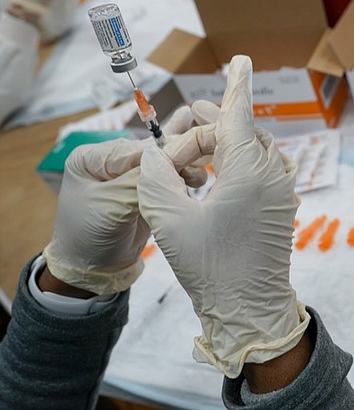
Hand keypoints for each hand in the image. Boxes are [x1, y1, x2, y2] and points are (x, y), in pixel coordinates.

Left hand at [43, 106, 212, 295]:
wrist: (94, 270)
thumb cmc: (89, 237)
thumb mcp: (112, 206)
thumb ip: (138, 180)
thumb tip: (167, 158)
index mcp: (92, 158)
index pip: (134, 148)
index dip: (162, 153)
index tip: (189, 157)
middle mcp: (110, 161)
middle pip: (151, 152)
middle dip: (176, 158)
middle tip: (199, 167)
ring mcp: (128, 175)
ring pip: (162, 162)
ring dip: (182, 167)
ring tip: (198, 178)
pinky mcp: (144, 189)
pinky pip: (166, 177)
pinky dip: (181, 178)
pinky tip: (196, 180)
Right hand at [139, 55, 306, 378]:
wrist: (251, 310)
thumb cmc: (211, 268)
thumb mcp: (169, 219)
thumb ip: (157, 177)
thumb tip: (154, 156)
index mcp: (249, 169)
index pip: (238, 114)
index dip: (236, 85)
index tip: (242, 59)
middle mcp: (272, 174)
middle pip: (242, 131)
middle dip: (213, 121)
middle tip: (187, 119)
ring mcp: (282, 191)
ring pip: (255, 149)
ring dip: (228, 141)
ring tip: (198, 144)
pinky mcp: (281, 207)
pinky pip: (263, 169)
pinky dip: (241, 160)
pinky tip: (220, 171)